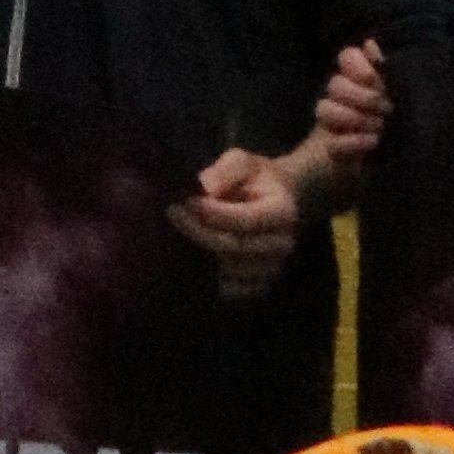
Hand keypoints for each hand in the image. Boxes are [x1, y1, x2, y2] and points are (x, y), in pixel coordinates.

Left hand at [174, 146, 309, 302]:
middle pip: (234, 248)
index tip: (184, 201)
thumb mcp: (242, 162)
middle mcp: (282, 246)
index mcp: (282, 213)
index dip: (212, 213)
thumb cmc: (254, 179)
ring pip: (230, 272)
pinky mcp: (259, 287)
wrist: (275, 202)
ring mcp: (271, 270)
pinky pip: (231, 291)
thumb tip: (206, 188)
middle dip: (199, 232)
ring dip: (200, 255)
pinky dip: (209, 279)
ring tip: (175, 236)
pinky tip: (188, 259)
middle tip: (171, 215)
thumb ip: (226, 170)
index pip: (244, 220)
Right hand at [309, 38, 390, 181]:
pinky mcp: (334, 150)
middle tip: (386, 109)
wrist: (394, 164)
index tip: (372, 78)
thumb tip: (370, 43)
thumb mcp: (397, 94)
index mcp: (360, 79)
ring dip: (354, 118)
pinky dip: (353, 142)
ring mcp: (334, 124)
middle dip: (361, 97)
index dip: (356, 65)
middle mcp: (343, 97)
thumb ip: (385, 70)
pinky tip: (372, 142)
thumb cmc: (400, 124)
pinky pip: (333, 143)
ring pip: (324, 109)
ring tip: (380, 128)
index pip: (347, 57)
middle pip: (335, 84)